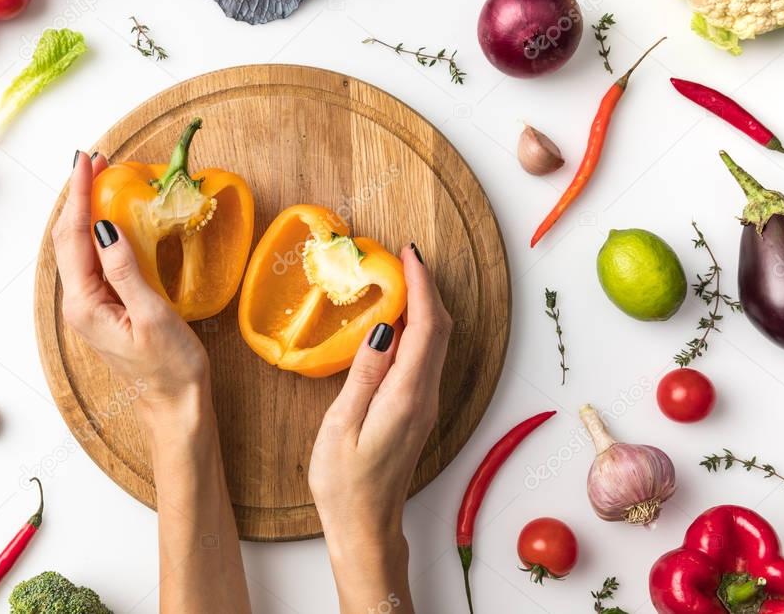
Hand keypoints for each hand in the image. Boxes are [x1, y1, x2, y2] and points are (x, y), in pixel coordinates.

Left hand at [54, 151, 250, 613]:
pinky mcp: (104, 311)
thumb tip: (104, 227)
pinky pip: (93, 262)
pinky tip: (111, 221)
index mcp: (84, 304)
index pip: (73, 237)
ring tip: (101, 180)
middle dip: (79, 196)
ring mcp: (89, 308)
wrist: (176, 409)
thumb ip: (125, 271)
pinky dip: (98, 233)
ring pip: (79, 249)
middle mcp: (78, 304)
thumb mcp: (153, 316)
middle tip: (95, 160)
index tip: (87, 161)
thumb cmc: (171, 368)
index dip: (79, 195)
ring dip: (86, 212)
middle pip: (68, 239)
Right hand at [309, 245, 452, 612]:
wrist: (365, 528)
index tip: (408, 254)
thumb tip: (384, 327)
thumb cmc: (345, 484)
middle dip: (427, 288)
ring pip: (436, 343)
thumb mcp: (343, 426)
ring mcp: (424, 405)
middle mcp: (424, 397)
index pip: (425, 328)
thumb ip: (364, 374)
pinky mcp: (416, 411)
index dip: (421, 286)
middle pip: (440, 330)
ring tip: (400, 279)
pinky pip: (425, 358)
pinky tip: (397, 322)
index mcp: (406, 397)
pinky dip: (418, 329)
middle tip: (404, 257)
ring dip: (425, 306)